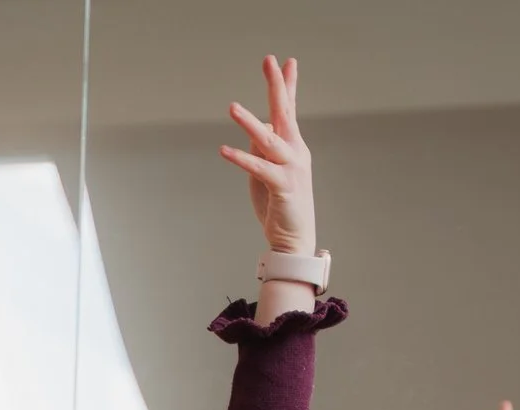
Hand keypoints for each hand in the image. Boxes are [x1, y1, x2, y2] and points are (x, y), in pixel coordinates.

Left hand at [220, 56, 315, 256]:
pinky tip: (224, 150)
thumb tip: (256, 130)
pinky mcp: (282, 186)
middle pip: (285, 113)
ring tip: (232, 107)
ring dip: (250, 122)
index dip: (287, 85)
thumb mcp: (268, 170)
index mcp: (293, 146)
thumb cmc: (279, 204)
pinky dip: (241, 159)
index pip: (290, 109)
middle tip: (269, 61)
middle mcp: (296, 152)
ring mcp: (291, 168)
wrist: (294, 238)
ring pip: (269, 139)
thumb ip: (263, 149)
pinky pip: (259, 168)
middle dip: (277, 86)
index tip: (286, 61)